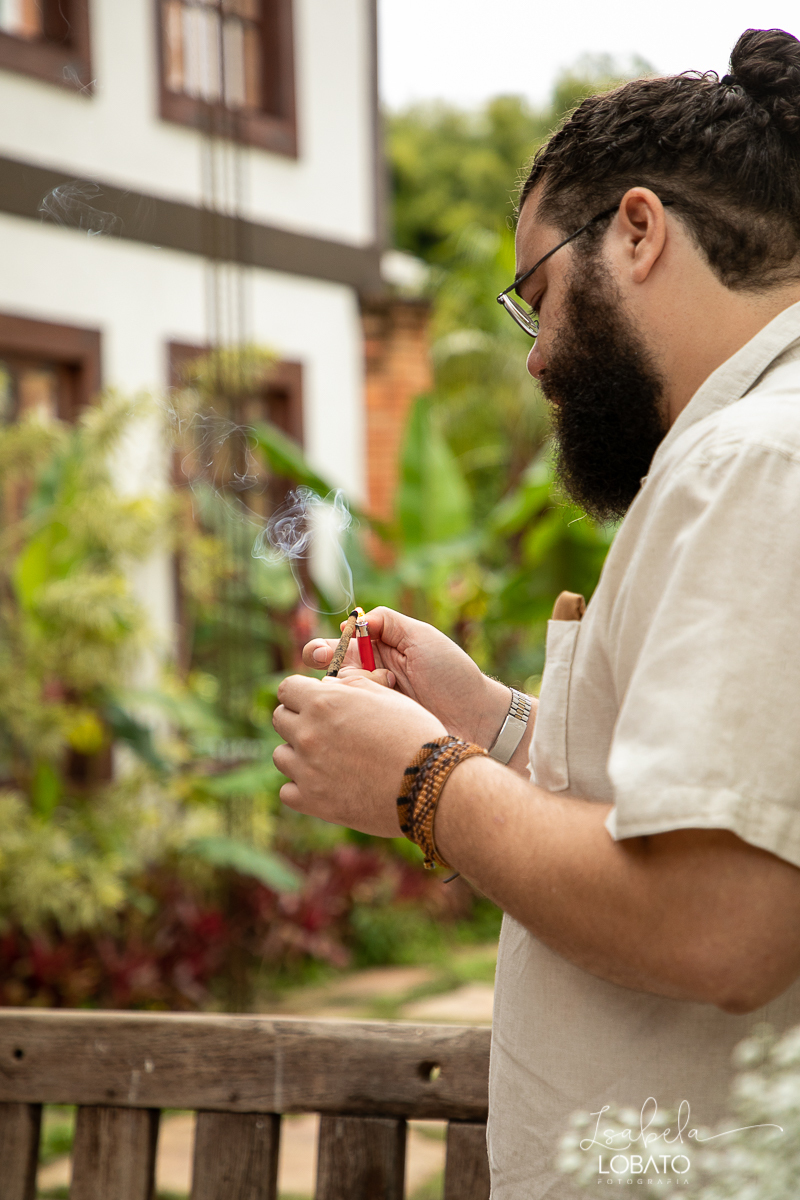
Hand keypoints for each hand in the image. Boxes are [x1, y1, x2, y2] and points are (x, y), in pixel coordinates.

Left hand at [272, 674, 446, 834]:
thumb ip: (351, 686)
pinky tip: (325, 784)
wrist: (429, 785)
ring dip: (298, 753)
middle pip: (280, 719)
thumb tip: (328, 684)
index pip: (287, 689)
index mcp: (324, 702)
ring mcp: (306, 769)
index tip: (314, 701)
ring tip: (327, 759)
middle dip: (298, 719)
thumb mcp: (387, 697)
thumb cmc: (415, 735)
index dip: (301, 693)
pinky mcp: (312, 801)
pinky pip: (287, 791)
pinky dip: (302, 787)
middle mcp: (308, 733)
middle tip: (324, 729)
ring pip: (281, 755)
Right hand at [302, 607, 511, 747]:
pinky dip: (353, 710)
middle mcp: (371, 677)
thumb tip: (354, 620)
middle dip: (322, 663)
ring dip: (347, 685)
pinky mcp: (374, 729)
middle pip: (332, 669)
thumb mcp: (422, 637)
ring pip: (337, 694)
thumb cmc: (452, 674)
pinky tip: (374, 706)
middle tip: (326, 662)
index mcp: (381, 651)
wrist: (476, 717)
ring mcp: (372, 705)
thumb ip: (389, 621)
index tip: (327, 649)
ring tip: (379, 683)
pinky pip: (350, 718)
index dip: (328, 646)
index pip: (342, 645)